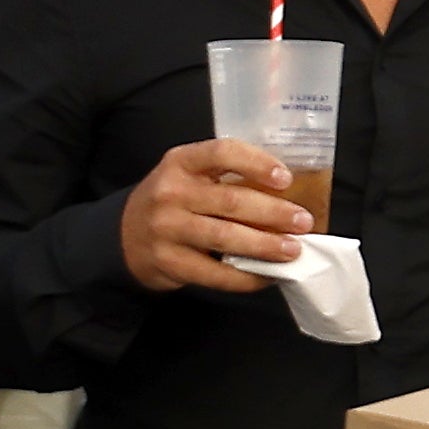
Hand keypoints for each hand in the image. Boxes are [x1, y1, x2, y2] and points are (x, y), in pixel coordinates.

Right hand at [120, 139, 310, 294]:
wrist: (125, 236)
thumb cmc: (172, 203)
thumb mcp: (188, 177)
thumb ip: (225, 178)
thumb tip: (286, 194)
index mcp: (181, 162)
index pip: (221, 152)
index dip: (256, 163)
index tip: (285, 178)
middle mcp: (171, 192)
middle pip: (231, 201)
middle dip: (273, 213)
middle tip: (303, 222)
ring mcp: (167, 229)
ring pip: (226, 237)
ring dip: (265, 245)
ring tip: (293, 249)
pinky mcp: (170, 262)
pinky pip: (217, 273)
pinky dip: (247, 276)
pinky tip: (268, 276)